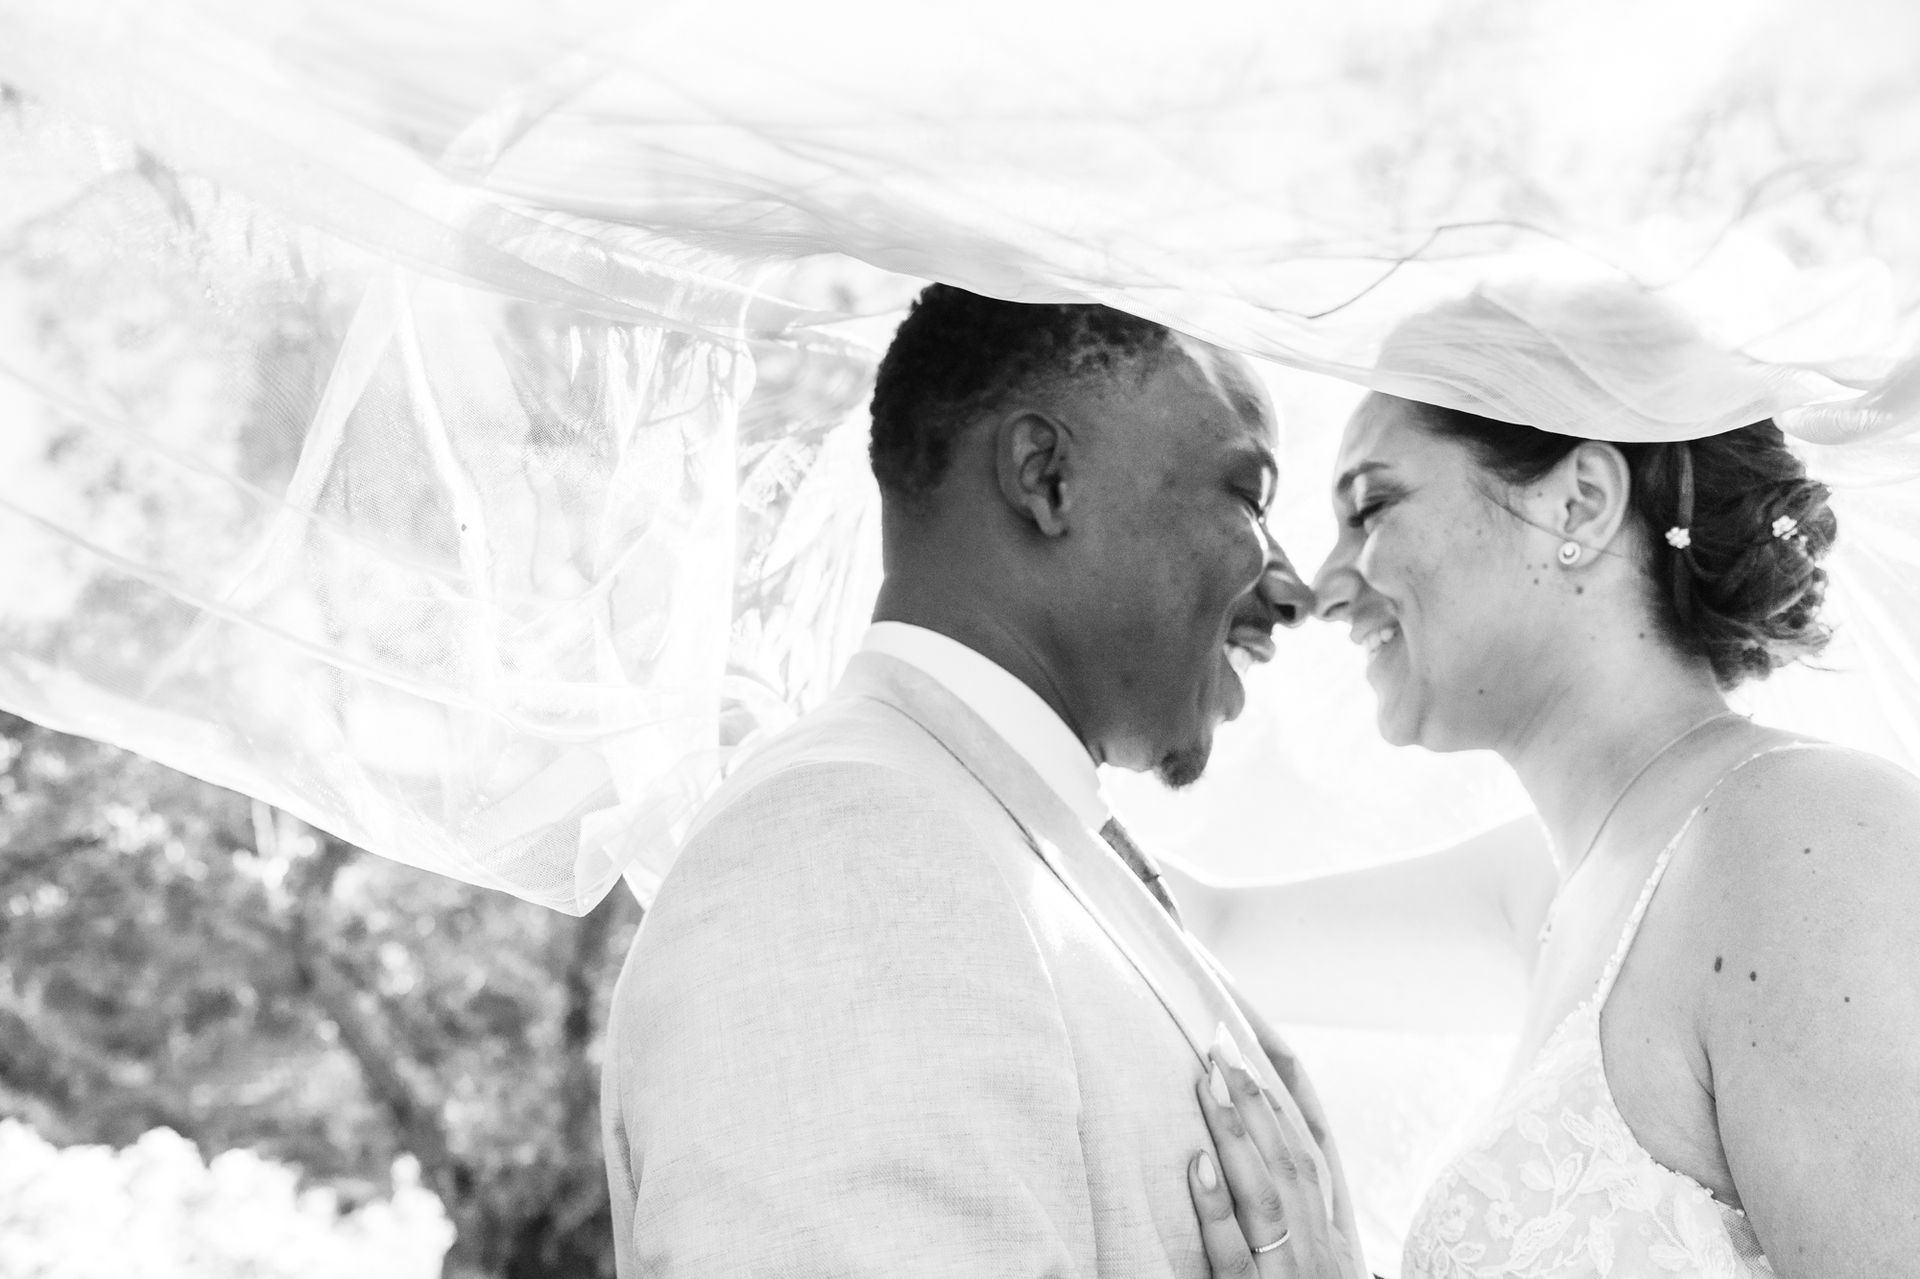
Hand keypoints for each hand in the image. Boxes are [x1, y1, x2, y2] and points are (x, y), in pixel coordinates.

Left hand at [1187, 1047, 1364, 1277]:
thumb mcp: (1312, 1271)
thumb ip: (1298, 1232)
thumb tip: (1280, 1176)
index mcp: (1322, 1240)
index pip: (1302, 1162)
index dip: (1278, 1111)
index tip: (1251, 1065)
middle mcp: (1310, 1250)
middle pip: (1284, 1164)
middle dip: (1253, 1103)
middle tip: (1222, 1050)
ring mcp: (1284, 1273)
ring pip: (1262, 1196)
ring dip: (1234, 1134)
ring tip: (1209, 1084)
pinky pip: (1232, 1252)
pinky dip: (1215, 1206)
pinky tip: (1196, 1165)